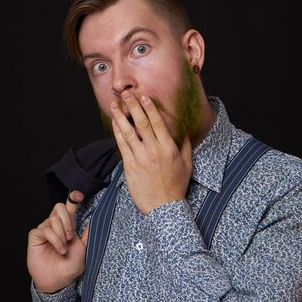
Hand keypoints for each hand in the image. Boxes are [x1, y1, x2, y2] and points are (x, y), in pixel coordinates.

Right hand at [27, 190, 89, 292]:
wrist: (58, 280)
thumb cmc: (70, 265)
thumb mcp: (84, 248)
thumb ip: (87, 233)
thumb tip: (94, 218)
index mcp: (67, 226)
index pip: (69, 207)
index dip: (73, 198)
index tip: (78, 195)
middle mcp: (55, 225)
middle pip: (59, 207)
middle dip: (67, 220)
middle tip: (71, 236)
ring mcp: (45, 229)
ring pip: (53, 219)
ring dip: (61, 234)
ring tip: (64, 249)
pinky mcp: (35, 236)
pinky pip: (45, 230)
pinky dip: (55, 239)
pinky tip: (59, 249)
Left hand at [111, 91, 191, 213]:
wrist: (163, 207)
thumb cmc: (176, 186)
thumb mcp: (187, 165)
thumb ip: (186, 146)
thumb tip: (185, 131)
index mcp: (169, 148)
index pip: (157, 123)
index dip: (150, 108)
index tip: (144, 97)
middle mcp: (154, 150)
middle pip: (141, 123)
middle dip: (132, 106)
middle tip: (126, 93)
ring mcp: (140, 158)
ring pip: (128, 132)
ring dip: (120, 116)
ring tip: (114, 104)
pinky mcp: (130, 166)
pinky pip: (122, 145)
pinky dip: (117, 132)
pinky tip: (114, 123)